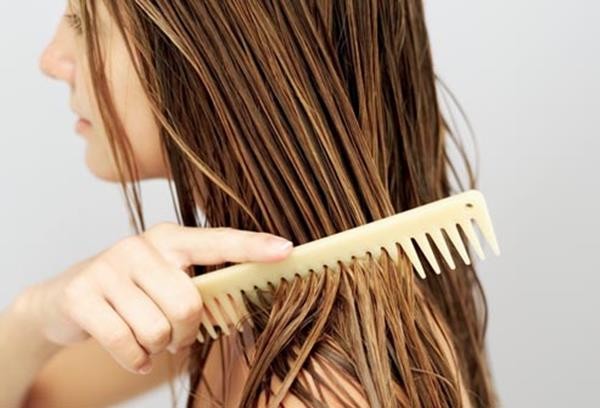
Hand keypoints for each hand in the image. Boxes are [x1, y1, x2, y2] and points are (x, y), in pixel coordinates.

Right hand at [22, 222, 292, 374]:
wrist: (62, 299)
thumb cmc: (129, 291)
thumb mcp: (163, 278)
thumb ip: (196, 284)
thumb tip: (238, 300)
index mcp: (169, 238)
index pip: (217, 242)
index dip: (253, 247)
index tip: (287, 250)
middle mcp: (140, 246)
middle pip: (188, 303)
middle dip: (185, 332)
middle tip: (174, 334)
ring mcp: (108, 267)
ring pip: (157, 329)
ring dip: (157, 346)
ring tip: (147, 338)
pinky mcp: (81, 294)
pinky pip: (125, 343)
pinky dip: (134, 358)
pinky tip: (132, 353)